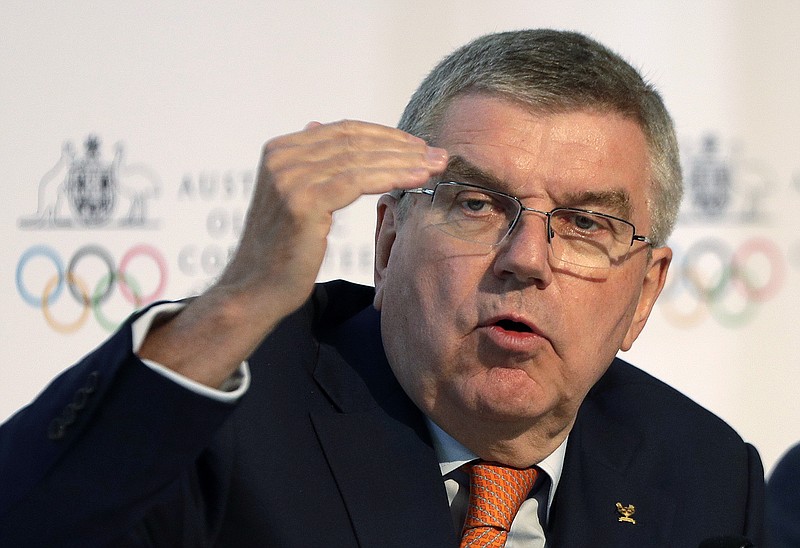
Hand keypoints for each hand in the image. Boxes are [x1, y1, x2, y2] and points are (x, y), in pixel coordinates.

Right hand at [139, 120, 446, 386]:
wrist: (255, 290)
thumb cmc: (281, 251)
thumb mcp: (292, 197)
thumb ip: (306, 163)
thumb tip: (318, 126)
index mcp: (279, 150)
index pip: (342, 131)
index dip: (385, 135)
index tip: (417, 145)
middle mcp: (281, 158)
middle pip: (354, 141)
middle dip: (401, 146)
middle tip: (437, 153)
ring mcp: (289, 178)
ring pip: (360, 159)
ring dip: (404, 160)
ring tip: (435, 165)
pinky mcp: (302, 202)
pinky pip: (357, 181)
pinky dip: (392, 176)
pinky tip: (418, 179)